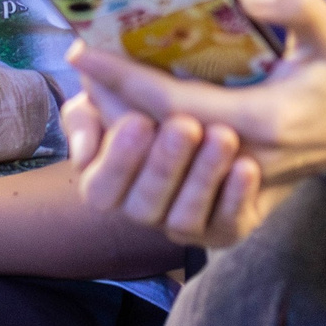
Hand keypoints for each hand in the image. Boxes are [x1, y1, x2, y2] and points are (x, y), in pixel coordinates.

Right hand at [66, 90, 272, 248]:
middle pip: (140, 207)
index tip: (140, 121)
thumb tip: (79, 97)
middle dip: (162, 167)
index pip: (99, 190)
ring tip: (223, 137)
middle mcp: (144, 207)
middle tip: (185, 126)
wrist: (239, 114)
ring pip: (183, 220)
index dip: (117, 161)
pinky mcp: (225, 228)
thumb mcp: (119, 97)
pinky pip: (227, 226)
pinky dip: (234, 198)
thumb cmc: (163, 103)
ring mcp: (184, 222)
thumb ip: (89, 111)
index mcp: (111, 181)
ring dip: (200, 178)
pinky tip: (246, 167)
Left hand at [67, 0, 325, 245]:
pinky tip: (133, 121)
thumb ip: (291, 3)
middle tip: (80, 64)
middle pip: (158, 138)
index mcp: (266, 120)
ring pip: (166, 165)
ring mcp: (246, 182)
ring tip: (97, 90)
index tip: (85, 51)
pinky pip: (186, 182)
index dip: (125, 79)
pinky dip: (154, 153)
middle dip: (112, 102)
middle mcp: (249, 159)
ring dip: (127, 131)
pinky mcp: (246, 192)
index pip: (174, 104)